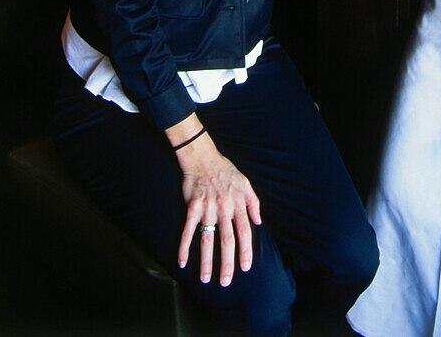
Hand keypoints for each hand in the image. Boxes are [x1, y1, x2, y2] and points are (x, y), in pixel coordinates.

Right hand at [171, 129, 260, 285]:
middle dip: (227, 263)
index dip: (246, 251)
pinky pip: (187, 230)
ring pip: (207, 239)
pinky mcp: (192, 207)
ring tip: (205, 279)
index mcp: (238, 203)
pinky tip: (181, 261)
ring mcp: (207, 208)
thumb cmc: (225, 170)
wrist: (203, 158)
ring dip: (206, 260)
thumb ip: (254, 202)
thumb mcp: (245, 182)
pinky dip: (184, 246)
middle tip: (226, 282)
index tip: (245, 267)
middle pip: (227, 240)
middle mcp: (224, 208)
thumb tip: (259, 222)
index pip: (245, 232)